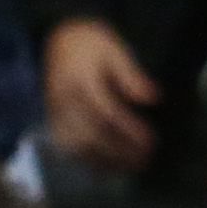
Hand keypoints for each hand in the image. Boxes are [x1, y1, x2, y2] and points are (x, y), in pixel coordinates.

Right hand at [42, 17, 158, 169]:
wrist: (54, 39)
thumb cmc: (89, 42)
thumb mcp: (113, 49)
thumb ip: (131, 75)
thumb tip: (153, 98)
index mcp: (80, 81)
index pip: (107, 112)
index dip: (129, 130)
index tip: (151, 141)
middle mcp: (65, 101)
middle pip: (93, 134)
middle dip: (120, 151)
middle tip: (146, 160)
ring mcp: (56, 113)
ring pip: (78, 145)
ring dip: (105, 161)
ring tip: (131, 168)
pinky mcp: (53, 121)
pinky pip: (68, 148)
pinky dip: (88, 160)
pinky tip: (107, 168)